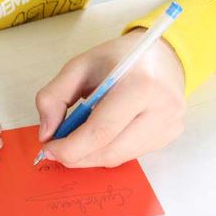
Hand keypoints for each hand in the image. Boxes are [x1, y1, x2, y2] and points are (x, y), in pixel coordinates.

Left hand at [35, 29, 185, 167]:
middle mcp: (161, 108)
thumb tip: (47, 133)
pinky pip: (129, 156)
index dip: (70, 148)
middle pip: (109, 152)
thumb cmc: (119, 59)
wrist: (163, 56)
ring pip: (118, 158)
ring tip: (78, 139)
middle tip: (57, 150)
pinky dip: (108, 151)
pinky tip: (102, 135)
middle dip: (77, 156)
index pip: (101, 131)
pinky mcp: (169, 136)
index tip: (49, 149)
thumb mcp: (79, 66)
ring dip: (91, 156)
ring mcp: (168, 125)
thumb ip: (54, 96)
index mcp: (140, 84)